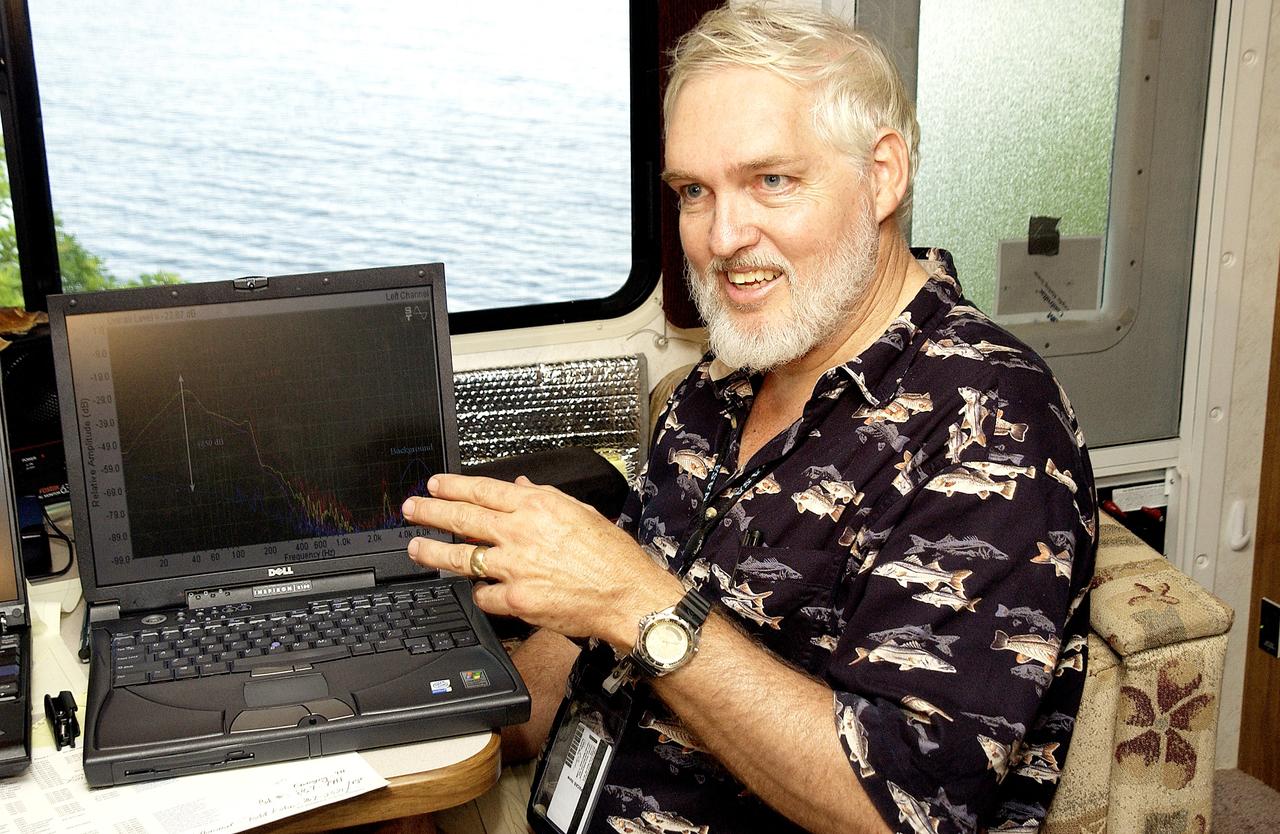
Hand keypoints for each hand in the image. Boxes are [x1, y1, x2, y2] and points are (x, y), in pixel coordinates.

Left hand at [401, 474, 681, 645]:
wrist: (627, 594)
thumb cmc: (611, 556)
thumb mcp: (581, 512)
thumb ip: (544, 498)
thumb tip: (520, 487)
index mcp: (536, 506)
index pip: (482, 490)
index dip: (452, 486)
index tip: (434, 485)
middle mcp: (520, 533)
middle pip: (461, 518)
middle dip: (430, 512)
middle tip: (412, 509)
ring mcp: (514, 566)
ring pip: (459, 556)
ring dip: (432, 551)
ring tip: (416, 547)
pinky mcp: (515, 598)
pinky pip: (483, 594)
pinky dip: (478, 592)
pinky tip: (476, 590)